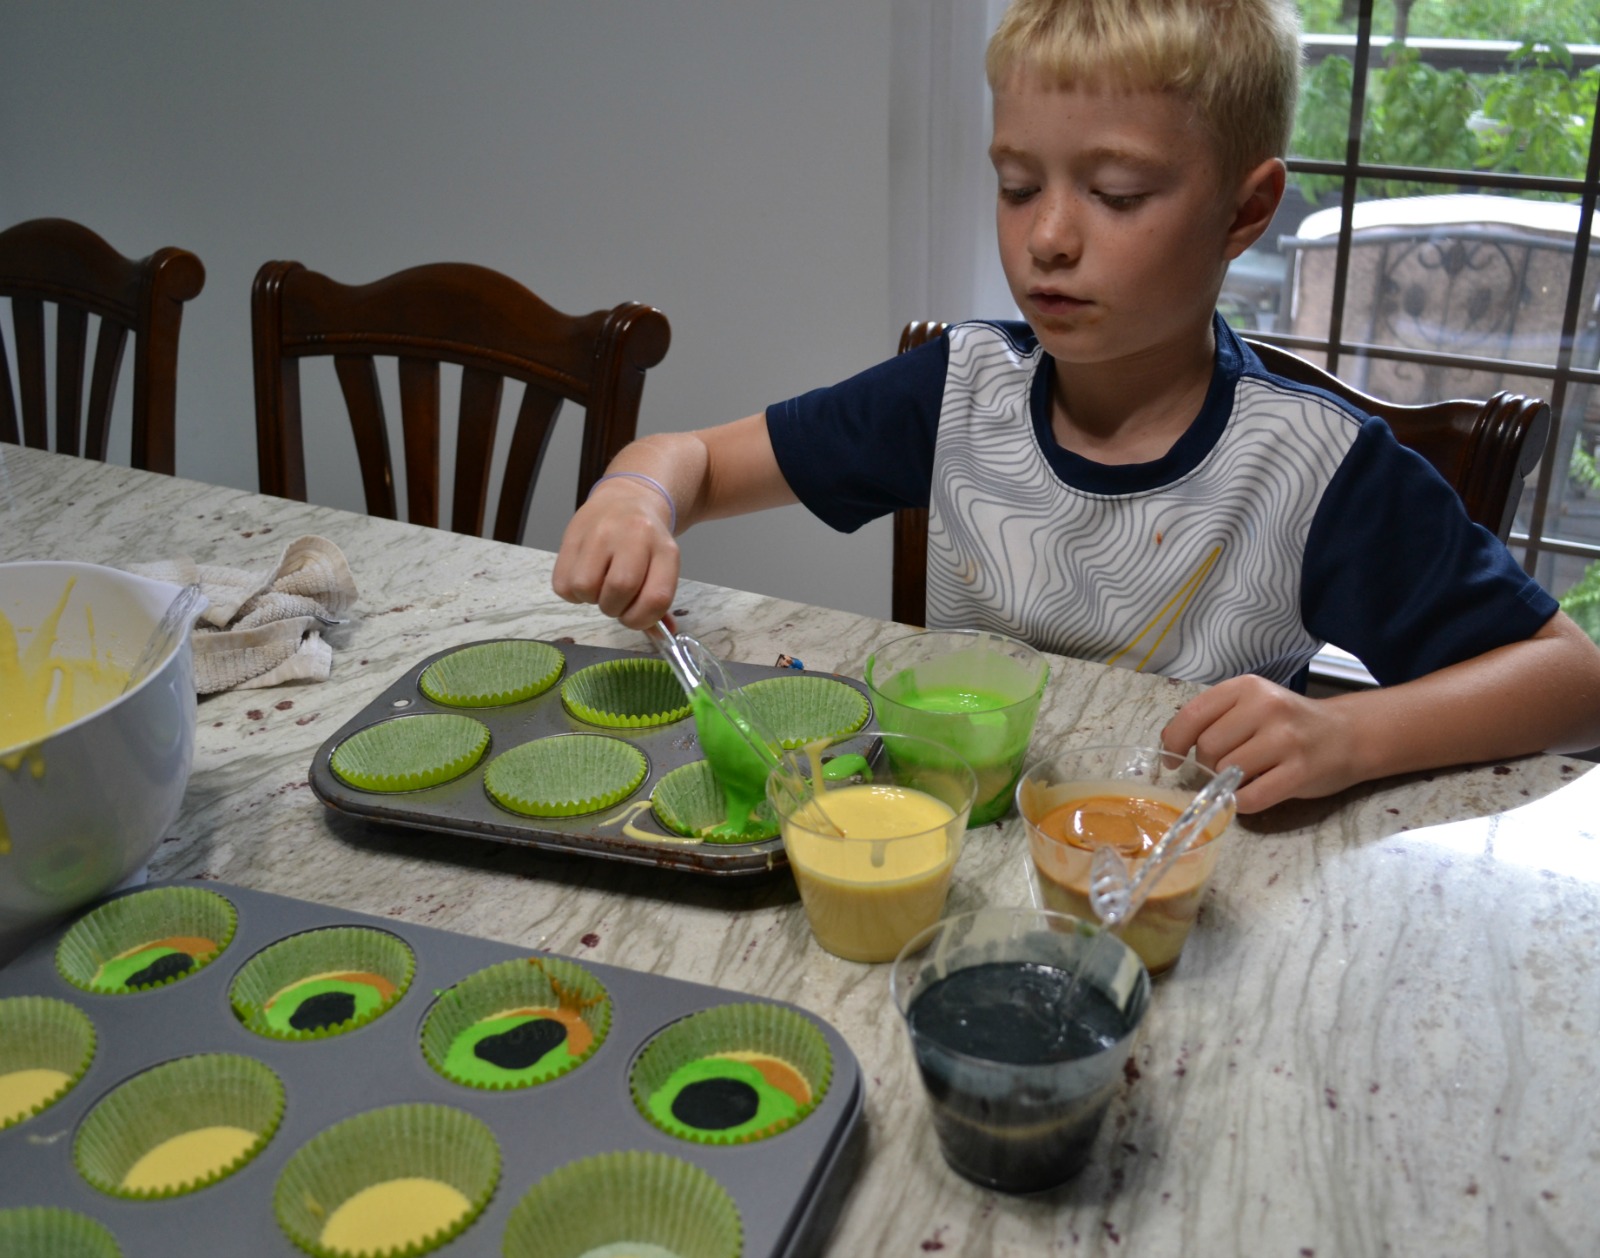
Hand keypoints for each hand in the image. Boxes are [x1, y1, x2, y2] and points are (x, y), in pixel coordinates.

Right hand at [550, 479, 679, 628]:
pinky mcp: (571, 535)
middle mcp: (633, 536)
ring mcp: (599, 533)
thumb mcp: (662, 566)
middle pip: (619, 590)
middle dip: (614, 608)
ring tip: (599, 585)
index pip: (656, 598)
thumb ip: (659, 604)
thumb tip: (664, 637)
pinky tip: (584, 576)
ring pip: (585, 587)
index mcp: (663, 549)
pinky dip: (572, 592)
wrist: (625, 499)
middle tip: (615, 600)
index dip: (642, 619)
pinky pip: (562, 583)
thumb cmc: (645, 542)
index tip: (634, 616)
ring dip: (591, 598)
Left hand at [1160, 674, 1361, 812]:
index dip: (1175, 741)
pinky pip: (1251, 797)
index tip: (1173, 760)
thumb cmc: (1289, 723)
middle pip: (1209, 746)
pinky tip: (1249, 794)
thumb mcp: (1252, 705)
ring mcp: (1286, 740)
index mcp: (1247, 688)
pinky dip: (1241, 803)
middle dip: (1207, 764)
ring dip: (1227, 783)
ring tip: (1245, 776)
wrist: (1348, 734)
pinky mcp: (1300, 772)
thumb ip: (1214, 717)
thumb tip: (1171, 744)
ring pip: (1228, 772)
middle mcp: (1267, 708)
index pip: (1193, 714)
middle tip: (1223, 767)